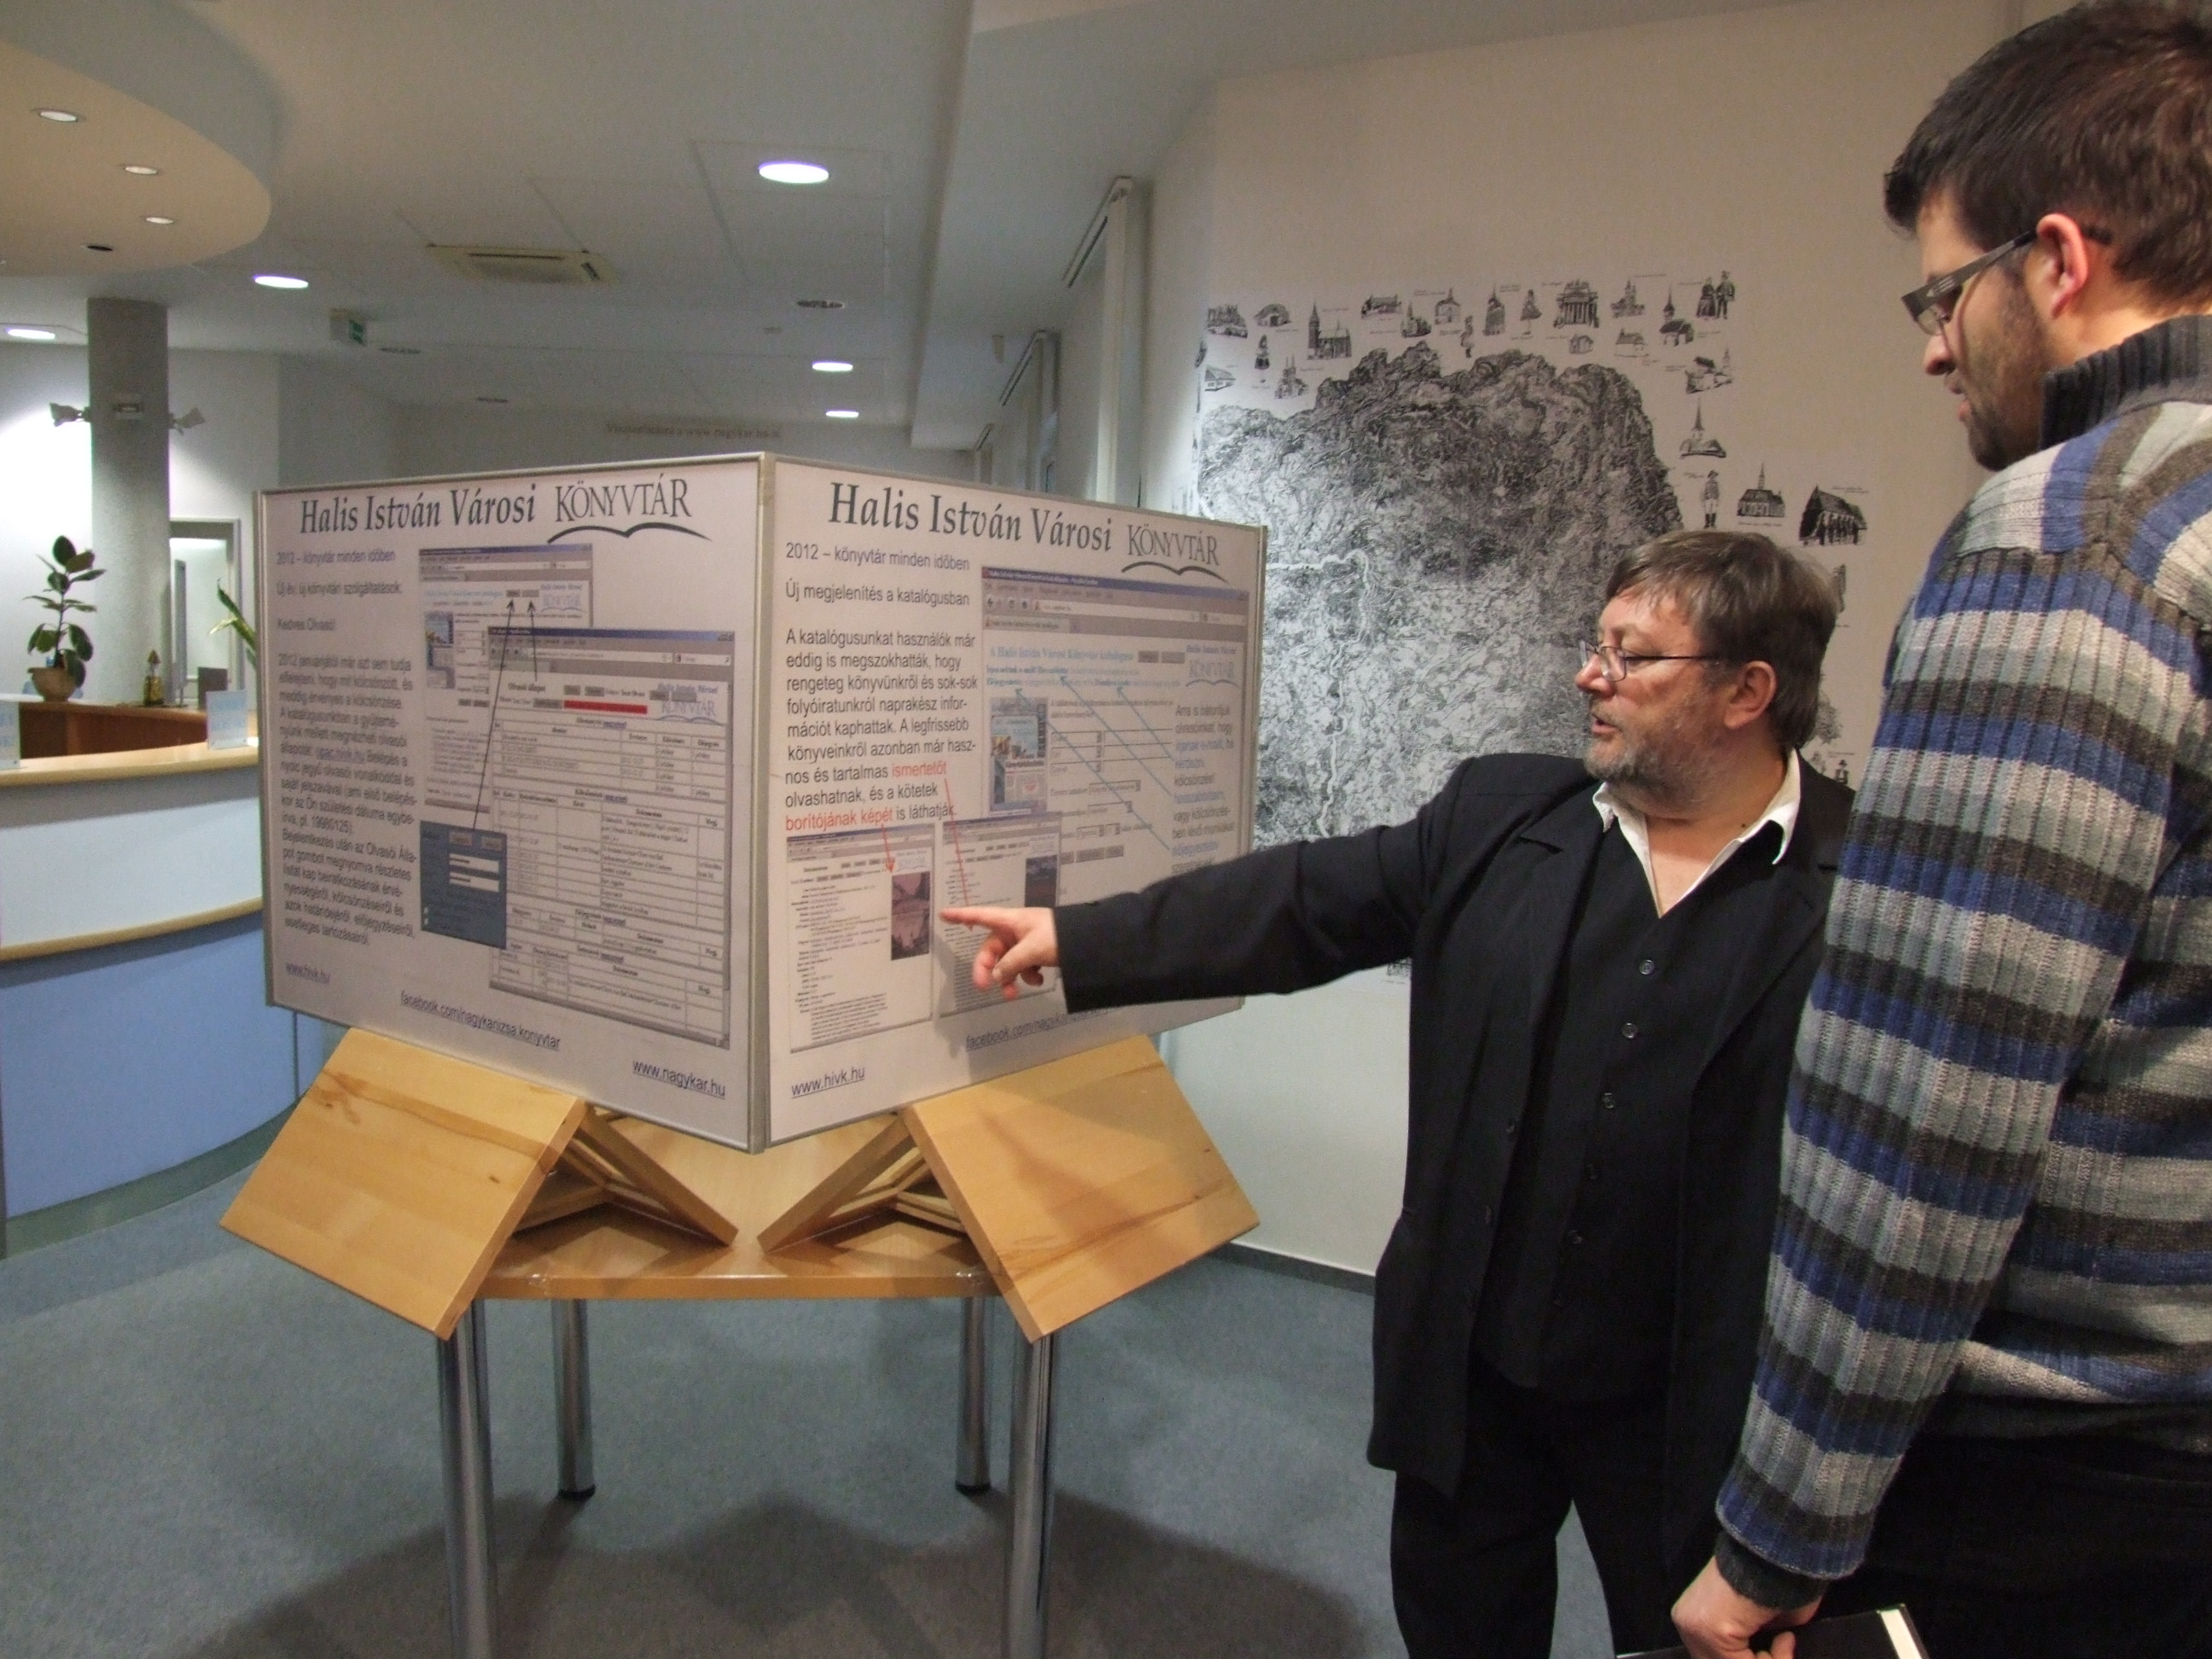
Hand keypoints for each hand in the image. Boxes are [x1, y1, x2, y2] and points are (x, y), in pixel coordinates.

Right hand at [940, 906, 1057, 998]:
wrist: (1089, 939)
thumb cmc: (1058, 936)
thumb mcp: (1032, 949)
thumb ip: (1010, 963)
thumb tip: (996, 976)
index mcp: (1010, 921)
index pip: (980, 916)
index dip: (960, 916)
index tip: (942, 914)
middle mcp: (1014, 930)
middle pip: (992, 950)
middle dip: (990, 970)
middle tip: (985, 989)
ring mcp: (1025, 941)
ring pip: (1007, 962)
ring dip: (1010, 978)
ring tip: (1016, 993)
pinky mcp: (1037, 952)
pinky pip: (1023, 965)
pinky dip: (1027, 974)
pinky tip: (1039, 979)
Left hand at [1672, 1558, 1820, 1658]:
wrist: (1779, 1551)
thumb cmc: (1776, 1581)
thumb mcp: (1756, 1623)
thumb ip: (1750, 1646)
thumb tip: (1761, 1655)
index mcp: (1692, 1616)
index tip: (1782, 1643)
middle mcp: (1685, 1621)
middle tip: (1783, 1646)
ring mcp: (1694, 1627)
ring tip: (1785, 1640)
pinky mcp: (1711, 1631)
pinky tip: (1785, 1637)